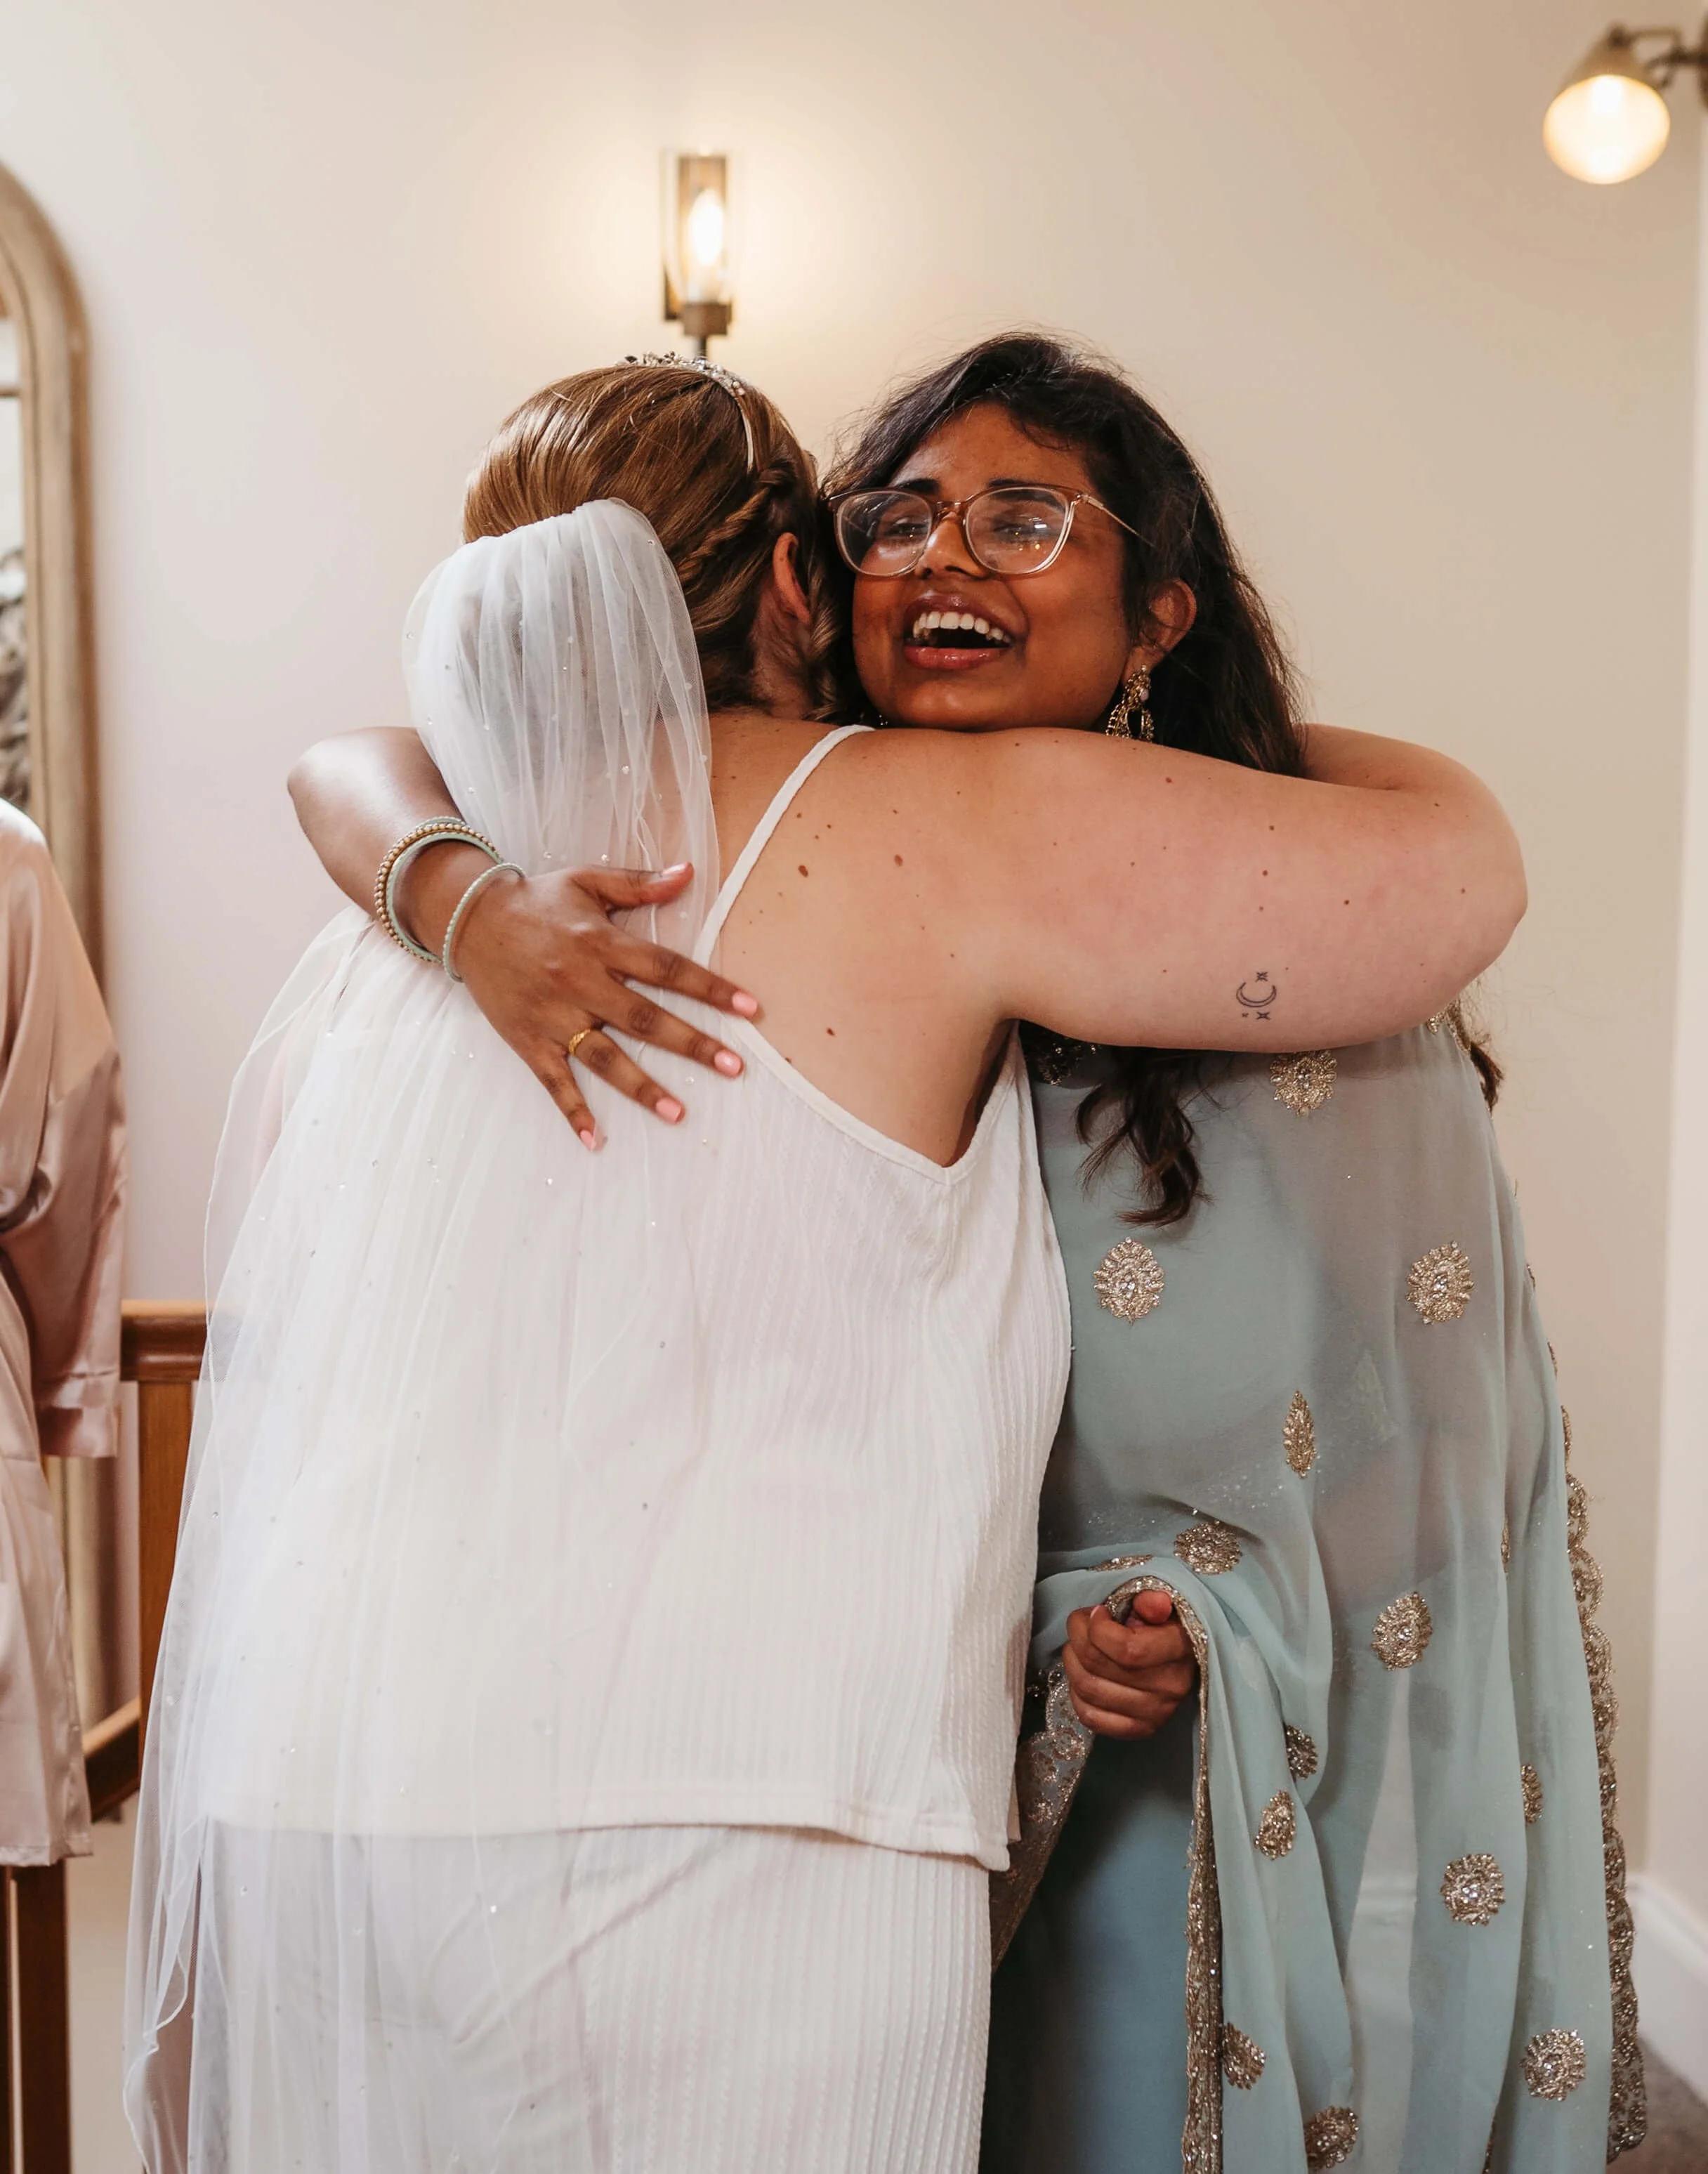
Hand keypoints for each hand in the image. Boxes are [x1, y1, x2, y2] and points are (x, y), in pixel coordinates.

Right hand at [407, 851, 757, 1146]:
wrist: (467, 918)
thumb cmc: (535, 900)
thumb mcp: (587, 881)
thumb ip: (639, 883)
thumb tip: (689, 873)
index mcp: (600, 943)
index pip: (667, 968)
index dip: (710, 988)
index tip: (749, 1008)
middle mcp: (580, 982)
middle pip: (644, 1018)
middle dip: (692, 1044)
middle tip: (733, 1067)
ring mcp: (554, 1016)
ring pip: (604, 1057)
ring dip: (642, 1087)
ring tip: (679, 1114)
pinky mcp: (528, 1040)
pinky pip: (553, 1081)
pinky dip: (573, 1111)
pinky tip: (596, 1140)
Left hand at [1063, 1589, 1196, 1739]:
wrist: (1180, 1660)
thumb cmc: (1164, 1625)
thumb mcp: (1161, 1606)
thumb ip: (1151, 1601)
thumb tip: (1153, 1602)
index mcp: (1180, 1650)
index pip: (1127, 1649)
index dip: (1098, 1629)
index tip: (1096, 1612)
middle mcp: (1169, 1688)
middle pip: (1099, 1665)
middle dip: (1077, 1637)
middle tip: (1080, 1624)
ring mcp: (1155, 1714)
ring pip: (1088, 1689)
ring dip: (1072, 1661)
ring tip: (1078, 1646)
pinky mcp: (1139, 1730)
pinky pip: (1090, 1716)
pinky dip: (1076, 1694)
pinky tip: (1083, 1674)